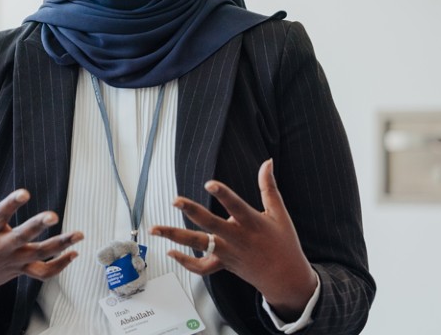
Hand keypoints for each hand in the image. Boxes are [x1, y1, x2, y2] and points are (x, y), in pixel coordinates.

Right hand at [0, 157, 83, 291]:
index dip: (11, 205)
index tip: (25, 193)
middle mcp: (1, 247)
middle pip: (22, 238)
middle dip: (37, 227)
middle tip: (53, 216)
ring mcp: (13, 261)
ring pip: (39, 255)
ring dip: (60, 245)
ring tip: (79, 234)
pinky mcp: (21, 270)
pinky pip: (43, 272)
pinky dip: (60, 265)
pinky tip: (74, 253)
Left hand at [150, 159, 315, 319]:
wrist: (286, 278)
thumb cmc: (283, 242)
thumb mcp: (279, 213)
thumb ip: (268, 187)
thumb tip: (267, 161)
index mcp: (252, 223)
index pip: (236, 206)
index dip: (223, 194)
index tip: (209, 183)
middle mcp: (237, 238)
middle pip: (211, 225)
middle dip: (192, 212)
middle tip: (175, 200)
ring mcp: (228, 253)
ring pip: (198, 245)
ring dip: (175, 236)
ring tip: (154, 229)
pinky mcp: (222, 264)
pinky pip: (201, 267)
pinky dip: (185, 262)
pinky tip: (170, 251)